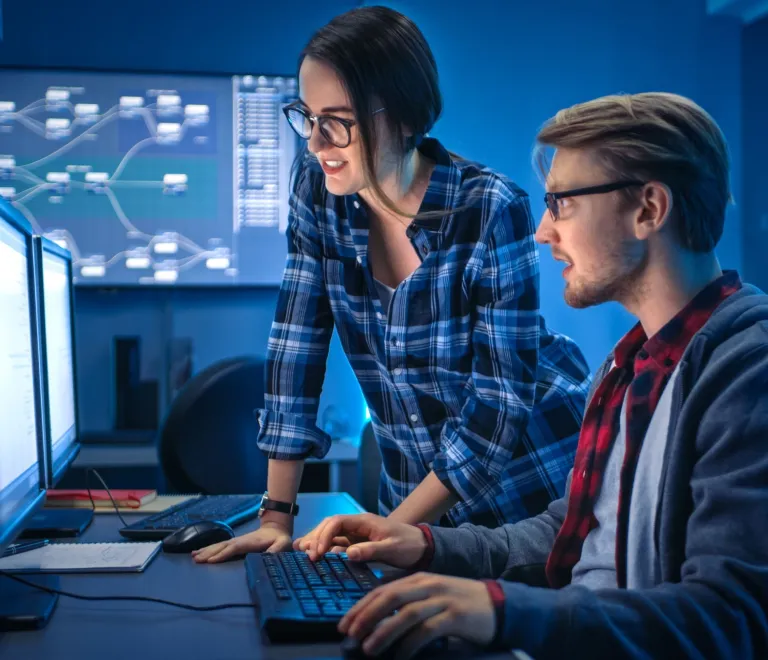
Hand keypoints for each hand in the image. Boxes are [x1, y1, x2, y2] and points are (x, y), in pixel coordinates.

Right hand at [192, 522, 291, 562]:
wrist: (275, 528)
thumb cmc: (279, 539)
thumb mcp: (283, 543)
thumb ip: (277, 549)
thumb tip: (269, 556)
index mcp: (250, 542)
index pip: (234, 548)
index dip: (223, 554)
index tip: (211, 561)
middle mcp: (240, 541)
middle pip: (222, 546)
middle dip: (210, 553)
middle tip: (197, 560)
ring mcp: (236, 541)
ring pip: (218, 546)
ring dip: (206, 551)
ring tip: (193, 557)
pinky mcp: (233, 544)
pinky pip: (219, 547)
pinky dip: (208, 549)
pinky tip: (197, 553)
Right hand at [293, 513, 426, 567]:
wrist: (422, 547)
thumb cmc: (408, 545)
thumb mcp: (392, 549)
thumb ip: (371, 550)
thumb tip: (348, 553)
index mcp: (364, 521)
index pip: (337, 522)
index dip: (324, 535)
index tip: (319, 552)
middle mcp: (357, 525)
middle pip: (329, 526)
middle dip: (316, 538)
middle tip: (308, 556)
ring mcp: (356, 534)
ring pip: (330, 534)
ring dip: (317, 542)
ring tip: (302, 553)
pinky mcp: (357, 544)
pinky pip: (336, 544)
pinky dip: (324, 549)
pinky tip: (314, 555)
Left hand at [339, 573, 494, 658]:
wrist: (497, 604)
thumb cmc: (459, 603)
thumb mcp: (430, 596)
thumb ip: (408, 602)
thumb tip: (377, 620)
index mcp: (418, 579)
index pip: (382, 590)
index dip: (361, 606)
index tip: (344, 623)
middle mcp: (428, 585)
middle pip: (390, 598)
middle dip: (366, 616)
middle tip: (350, 634)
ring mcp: (442, 599)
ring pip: (406, 614)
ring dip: (384, 632)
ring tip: (368, 648)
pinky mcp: (455, 616)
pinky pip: (427, 630)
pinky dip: (410, 644)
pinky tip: (400, 657)